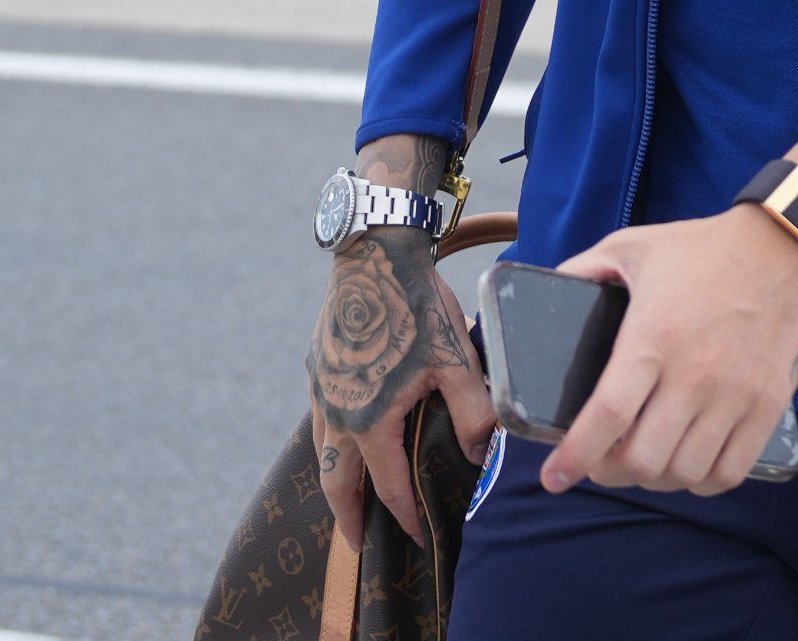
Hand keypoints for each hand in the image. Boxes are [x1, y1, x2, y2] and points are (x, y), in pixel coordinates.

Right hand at [308, 224, 493, 545]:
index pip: (387, 485)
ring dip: (335, 480)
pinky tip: (345, 435)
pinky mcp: (317, 364)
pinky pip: (318, 418)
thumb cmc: (418, 305)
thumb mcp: (458, 360)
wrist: (374, 252)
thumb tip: (480, 456)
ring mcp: (320, 388)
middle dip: (348, 516)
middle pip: (336, 482)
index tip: (417, 536)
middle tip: (358, 543)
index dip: (404, 516)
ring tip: (348, 497)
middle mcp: (335, 412)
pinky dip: (330, 441)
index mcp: (369, 420)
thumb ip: (474, 413)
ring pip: (321, 451)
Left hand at [540, 208, 797, 496]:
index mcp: (653, 337)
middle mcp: (694, 374)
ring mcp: (735, 394)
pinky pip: (730, 472)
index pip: (607, 416)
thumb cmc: (706, 247)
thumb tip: (546, 287)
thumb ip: (585, 269)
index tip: (553, 479)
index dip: (574, 457)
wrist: (790, 244)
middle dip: (612, 471)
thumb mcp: (634, 246)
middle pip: (643, 459)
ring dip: (657, 477)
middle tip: (605, 458)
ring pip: (684, 473)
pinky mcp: (769, 406)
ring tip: (649, 459)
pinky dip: (703, 480)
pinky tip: (691, 462)